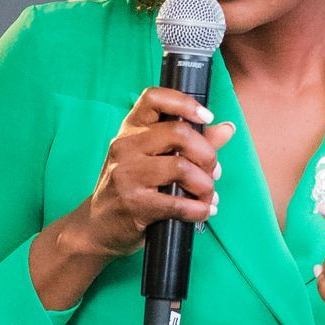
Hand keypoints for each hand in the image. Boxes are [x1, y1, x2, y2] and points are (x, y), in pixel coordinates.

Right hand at [77, 87, 234, 258]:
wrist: (98, 226)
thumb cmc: (130, 188)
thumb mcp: (153, 159)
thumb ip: (192, 142)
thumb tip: (226, 128)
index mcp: (131, 130)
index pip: (154, 98)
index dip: (185, 103)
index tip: (206, 118)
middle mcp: (126, 147)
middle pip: (179, 133)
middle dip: (207, 154)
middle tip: (212, 170)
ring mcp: (128, 175)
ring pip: (182, 168)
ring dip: (205, 185)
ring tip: (207, 195)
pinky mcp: (134, 204)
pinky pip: (178, 203)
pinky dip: (198, 209)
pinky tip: (202, 211)